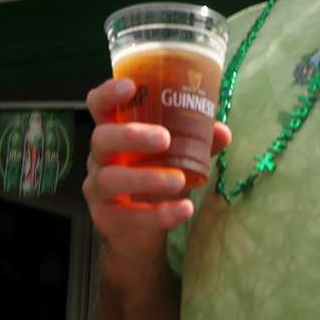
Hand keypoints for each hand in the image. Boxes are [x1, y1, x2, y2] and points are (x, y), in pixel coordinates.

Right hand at [81, 78, 230, 258]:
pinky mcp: (105, 218)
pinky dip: (159, 214)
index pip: (99, 106)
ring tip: (178, 180)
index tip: (131, 86)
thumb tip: (221, 131)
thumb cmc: (153, 179)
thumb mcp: (174, 158)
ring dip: (146, 178)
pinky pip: (128, 216)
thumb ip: (195, 143)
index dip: (108, 93)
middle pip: (101, 138)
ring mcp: (98, 188)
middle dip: (131, 135)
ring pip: (111, 178)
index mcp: (114, 133)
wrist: (139, 233)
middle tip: (164, 138)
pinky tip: (184, 209)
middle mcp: (100, 157)